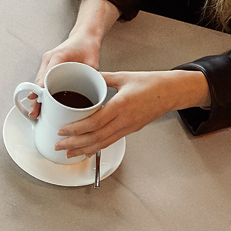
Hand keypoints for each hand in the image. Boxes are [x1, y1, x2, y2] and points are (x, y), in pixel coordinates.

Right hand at [27, 0, 117, 119]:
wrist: (84, 36)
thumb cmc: (87, 46)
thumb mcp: (93, 61)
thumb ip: (92, 77)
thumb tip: (95, 96)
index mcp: (59, 55)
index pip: (47, 74)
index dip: (41, 88)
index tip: (37, 99)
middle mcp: (49, 58)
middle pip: (39, 80)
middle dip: (36, 97)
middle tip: (35, 112)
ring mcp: (47, 62)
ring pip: (38, 81)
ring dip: (36, 96)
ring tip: (36, 111)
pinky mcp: (48, 66)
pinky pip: (42, 80)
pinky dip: (41, 91)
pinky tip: (41, 103)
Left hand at [52, 70, 208, 157]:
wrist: (171, 92)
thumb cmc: (150, 83)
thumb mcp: (123, 76)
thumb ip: (102, 78)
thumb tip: (85, 76)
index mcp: (121, 105)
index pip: (95, 122)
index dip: (77, 129)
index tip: (62, 131)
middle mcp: (125, 120)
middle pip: (96, 137)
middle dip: (75, 144)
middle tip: (59, 146)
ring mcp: (129, 127)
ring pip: (104, 142)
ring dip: (84, 149)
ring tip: (69, 153)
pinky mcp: (131, 130)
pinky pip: (112, 141)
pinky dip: (98, 147)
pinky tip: (87, 149)